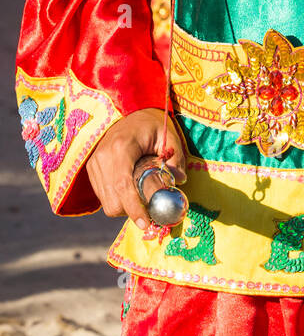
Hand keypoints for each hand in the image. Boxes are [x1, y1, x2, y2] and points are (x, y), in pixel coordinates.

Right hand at [86, 110, 185, 229]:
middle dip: (132, 210)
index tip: (146, 223)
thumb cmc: (152, 123)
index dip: (134, 208)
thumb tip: (179, 181)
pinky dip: (117, 199)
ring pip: (107, 202)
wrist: (130, 112)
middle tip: (151, 209)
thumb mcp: (169, 136)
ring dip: (125, 206)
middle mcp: (103, 157)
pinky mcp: (91, 169)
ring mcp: (94, 163)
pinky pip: (103, 196)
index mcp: (122, 147)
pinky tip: (130, 189)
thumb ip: (176, 158)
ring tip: (141, 195)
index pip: (123, 186)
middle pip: (113, 201)